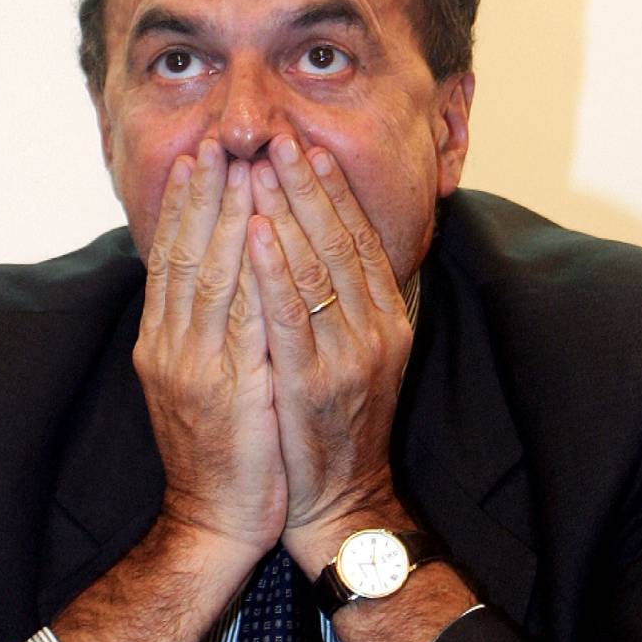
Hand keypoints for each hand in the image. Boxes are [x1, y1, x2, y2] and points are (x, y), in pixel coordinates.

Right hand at [133, 138, 285, 559]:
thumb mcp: (202, 385)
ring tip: (239, 166)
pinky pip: (239, 316)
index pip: (168, 262)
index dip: (182, 209)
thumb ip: (202, 334)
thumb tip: (217, 281)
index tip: (197, 160)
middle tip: (215, 141)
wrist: (216, 521)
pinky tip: (261, 231)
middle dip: (201, 196)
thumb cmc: (220, 453)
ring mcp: (194, 368)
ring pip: (207, 276)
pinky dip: (248, 269)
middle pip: (182, 256)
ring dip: (224, 217)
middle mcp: (169, 348)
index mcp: (161, 344)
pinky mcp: (226, 389)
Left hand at [246, 136, 413, 569]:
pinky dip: (273, 269)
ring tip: (259, 166)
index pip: (359, 240)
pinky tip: (255, 231)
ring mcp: (348, 357)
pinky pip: (292, 315)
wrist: (340, 502)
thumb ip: (350, 308)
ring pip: (317, 267)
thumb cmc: (335, 429)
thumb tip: (329, 252)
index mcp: (386, 320)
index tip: (305, 148)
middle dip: (307, 186)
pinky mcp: (314, 384)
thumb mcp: (357, 360)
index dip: (332, 192)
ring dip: (287, 211)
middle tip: (278, 138)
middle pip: (340, 241)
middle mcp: (375, 331)